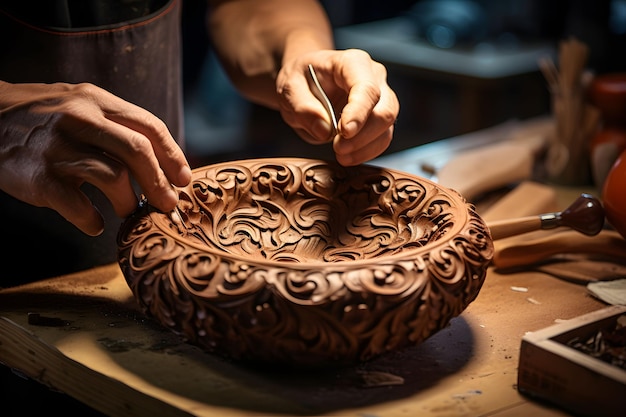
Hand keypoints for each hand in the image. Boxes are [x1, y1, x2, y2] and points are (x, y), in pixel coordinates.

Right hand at [0, 81, 190, 235]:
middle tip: (168, 204)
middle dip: (160, 183)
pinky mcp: (39, 178)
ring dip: (129, 203)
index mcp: (96, 101)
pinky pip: (79, 206)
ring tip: (129, 213)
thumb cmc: (42, 118)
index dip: (173, 155)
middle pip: (138, 151)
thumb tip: (162, 162)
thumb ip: (116, 126)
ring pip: (113, 177)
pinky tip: (95, 223)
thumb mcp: (80, 105)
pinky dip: (93, 220)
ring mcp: (58, 148)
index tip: (184, 179)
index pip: (149, 125)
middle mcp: (80, 119)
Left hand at [276, 49, 398, 165]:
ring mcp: (381, 97)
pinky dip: (367, 152)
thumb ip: (302, 107)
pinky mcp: (380, 117)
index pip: (366, 88)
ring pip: (386, 127)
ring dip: (365, 147)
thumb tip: (324, 131)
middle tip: (337, 148)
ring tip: (340, 155)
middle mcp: (374, 76)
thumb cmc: (300, 79)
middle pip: (385, 110)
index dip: (358, 113)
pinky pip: (382, 138)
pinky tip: (348, 156)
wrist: (306, 80)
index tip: (344, 133)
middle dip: (362, 135)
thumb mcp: (289, 87)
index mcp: (353, 62)